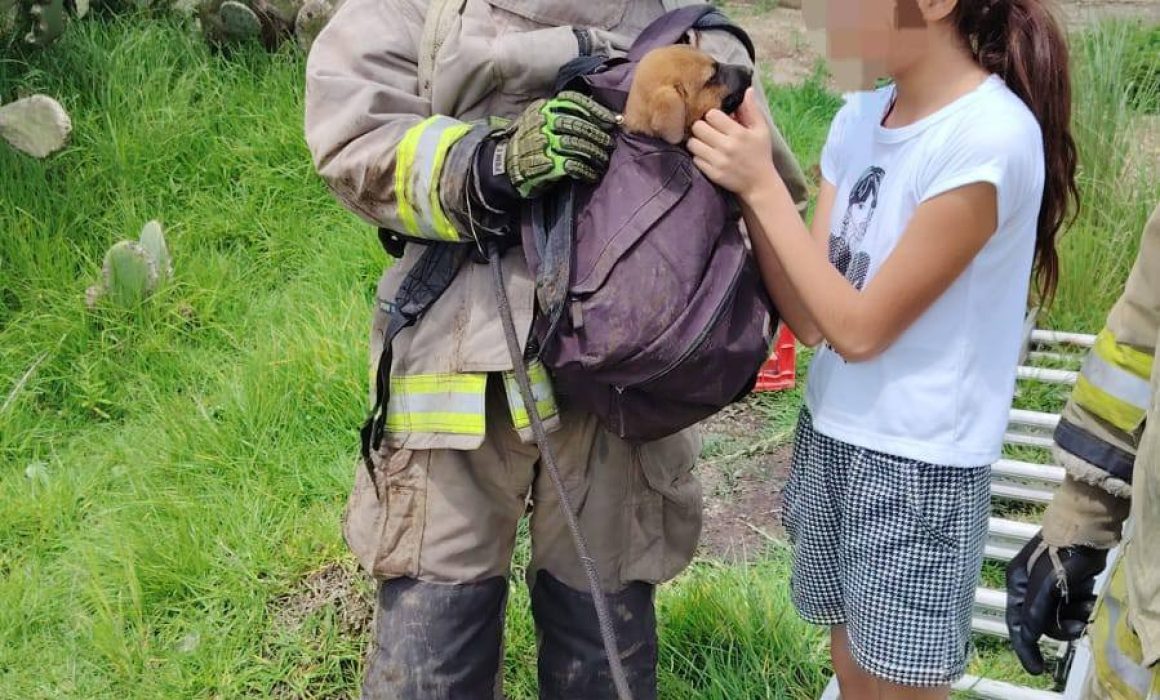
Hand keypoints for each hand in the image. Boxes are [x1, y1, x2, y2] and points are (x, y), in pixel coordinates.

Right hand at [501, 91, 618, 198]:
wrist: (506, 165)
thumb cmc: (528, 141)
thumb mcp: (539, 118)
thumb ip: (560, 113)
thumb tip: (594, 115)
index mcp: (544, 108)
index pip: (574, 101)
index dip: (595, 110)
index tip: (611, 120)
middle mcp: (544, 123)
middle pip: (578, 124)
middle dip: (598, 134)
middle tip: (609, 143)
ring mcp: (544, 143)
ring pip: (578, 144)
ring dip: (595, 153)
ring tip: (603, 160)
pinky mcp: (547, 164)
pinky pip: (573, 165)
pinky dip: (586, 170)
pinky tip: (592, 174)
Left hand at [688, 87, 779, 200]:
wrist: (759, 184)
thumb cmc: (760, 154)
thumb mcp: (761, 130)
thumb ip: (752, 110)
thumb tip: (747, 90)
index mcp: (739, 133)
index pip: (711, 115)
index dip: (712, 115)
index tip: (716, 120)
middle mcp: (727, 147)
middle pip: (698, 128)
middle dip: (701, 127)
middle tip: (707, 130)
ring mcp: (718, 162)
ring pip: (693, 144)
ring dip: (697, 141)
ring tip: (705, 143)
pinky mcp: (712, 174)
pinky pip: (695, 159)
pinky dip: (699, 156)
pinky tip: (707, 155)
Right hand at [1005, 533, 1107, 674]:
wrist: (1086, 527)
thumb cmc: (1060, 553)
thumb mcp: (1045, 584)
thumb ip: (1034, 612)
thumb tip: (1027, 637)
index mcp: (1016, 584)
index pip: (1017, 624)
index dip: (1025, 648)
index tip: (1038, 670)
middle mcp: (1029, 587)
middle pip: (1041, 622)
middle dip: (1061, 627)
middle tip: (1079, 628)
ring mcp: (1047, 585)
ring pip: (1059, 615)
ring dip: (1074, 616)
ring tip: (1088, 605)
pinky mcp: (1065, 583)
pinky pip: (1071, 606)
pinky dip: (1081, 605)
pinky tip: (1089, 597)